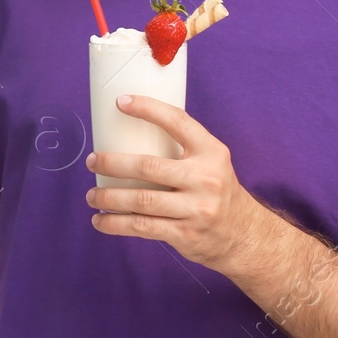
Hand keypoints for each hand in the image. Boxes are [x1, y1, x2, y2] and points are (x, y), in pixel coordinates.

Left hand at [84, 93, 265, 272]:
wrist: (244, 235)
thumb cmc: (216, 191)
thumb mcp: (211, 162)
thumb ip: (181, 148)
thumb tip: (130, 132)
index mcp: (211, 152)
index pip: (178, 122)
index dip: (148, 109)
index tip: (121, 102)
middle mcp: (205, 178)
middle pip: (148, 166)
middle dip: (112, 163)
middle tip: (92, 162)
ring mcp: (196, 209)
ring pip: (140, 200)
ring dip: (108, 198)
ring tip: (92, 195)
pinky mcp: (185, 234)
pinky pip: (142, 227)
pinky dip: (116, 224)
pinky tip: (100, 221)